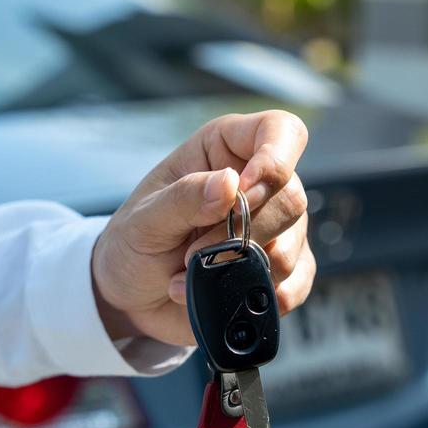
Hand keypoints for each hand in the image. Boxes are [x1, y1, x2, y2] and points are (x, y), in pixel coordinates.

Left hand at [92, 110, 315, 346]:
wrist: (132, 296)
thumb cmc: (134, 243)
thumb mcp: (144, 220)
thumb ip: (184, 199)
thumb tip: (230, 183)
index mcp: (226, 149)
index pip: (280, 131)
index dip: (274, 158)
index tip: (243, 191)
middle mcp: (258, 184)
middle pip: (290, 197)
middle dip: (244, 232)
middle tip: (192, 253)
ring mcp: (274, 229)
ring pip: (292, 244)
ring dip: (240, 268)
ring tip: (191, 276)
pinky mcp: (278, 271)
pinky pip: (294, 283)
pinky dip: (258, 296)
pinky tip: (222, 296)